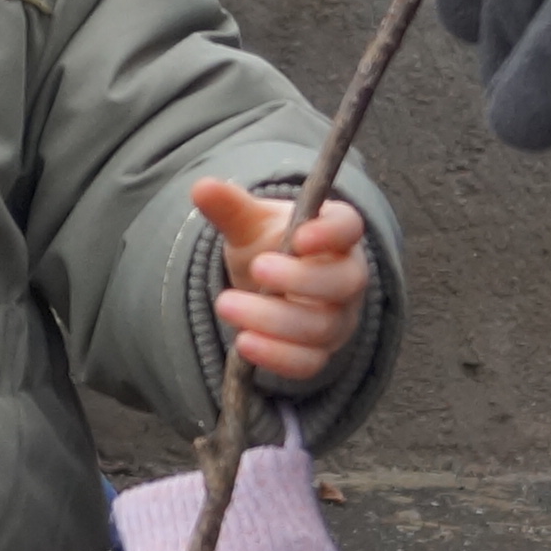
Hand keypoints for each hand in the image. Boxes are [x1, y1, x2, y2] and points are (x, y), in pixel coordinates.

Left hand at [191, 175, 373, 389]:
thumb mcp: (248, 225)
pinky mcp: (320, 352)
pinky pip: (309, 363)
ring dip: (274, 320)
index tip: (298, 237)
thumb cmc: (268, 247)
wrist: (267, 287)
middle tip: (255, 268)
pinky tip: (244, 344)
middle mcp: (347, 277)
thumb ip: (231, 207)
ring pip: (321, 326)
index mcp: (335, 234)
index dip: (330, 233)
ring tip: (227, 305)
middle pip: (342, 282)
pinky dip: (277, 357)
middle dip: (298, 279)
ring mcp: (338, 318)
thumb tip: (202, 186)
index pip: (349, 228)